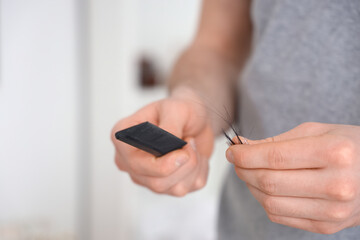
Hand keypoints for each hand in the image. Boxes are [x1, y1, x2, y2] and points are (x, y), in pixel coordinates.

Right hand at [111, 88, 213, 195]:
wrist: (196, 118)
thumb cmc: (180, 110)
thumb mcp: (176, 109)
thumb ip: (170, 128)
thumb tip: (170, 147)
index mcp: (124, 140)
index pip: (137, 164)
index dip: (164, 163)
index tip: (184, 148)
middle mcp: (130, 162)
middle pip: (157, 182)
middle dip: (184, 163)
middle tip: (190, 141)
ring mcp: (147, 177)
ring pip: (174, 189)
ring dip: (194, 166)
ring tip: (191, 145)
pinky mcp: (167, 186)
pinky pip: (189, 189)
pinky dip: (200, 171)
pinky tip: (195, 155)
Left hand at [226, 122, 359, 233]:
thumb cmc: (346, 146)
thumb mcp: (316, 132)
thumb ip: (276, 142)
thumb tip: (239, 146)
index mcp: (335, 153)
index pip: (274, 158)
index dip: (245, 155)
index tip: (232, 150)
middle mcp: (337, 185)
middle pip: (269, 182)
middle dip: (243, 170)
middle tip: (237, 160)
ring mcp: (333, 211)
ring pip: (270, 203)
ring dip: (251, 186)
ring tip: (250, 172)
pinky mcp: (327, 226)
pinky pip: (280, 216)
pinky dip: (264, 201)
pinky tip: (265, 187)